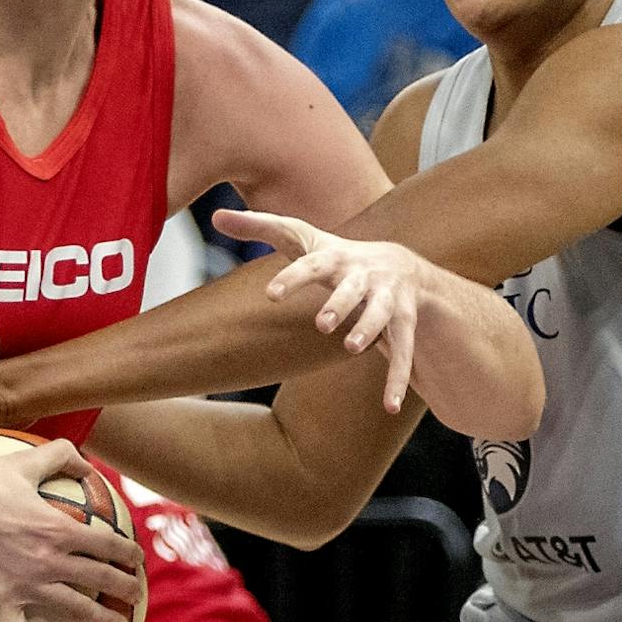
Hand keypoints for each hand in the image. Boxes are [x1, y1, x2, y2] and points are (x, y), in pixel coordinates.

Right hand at [0, 439, 144, 621]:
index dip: (128, 554)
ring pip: (75, 610)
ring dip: (102, 620)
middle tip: (135, 593)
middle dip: (125, 587)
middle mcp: (48, 560)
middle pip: (100, 579)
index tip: (137, 560)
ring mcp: (24, 586)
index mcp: (58, 528)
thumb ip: (61, 456)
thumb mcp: (24, 461)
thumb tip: (86, 465)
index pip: (107, 545)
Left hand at [213, 206, 419, 413]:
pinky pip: (404, 351)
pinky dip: (398, 379)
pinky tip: (389, 406)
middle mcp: (364, 275)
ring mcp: (388, 298)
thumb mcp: (301, 238)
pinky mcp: (406, 322)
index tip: (271, 294)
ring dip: (368, 330)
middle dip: (339, 303)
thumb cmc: (337, 256)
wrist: (402, 265)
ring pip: (382, 315)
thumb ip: (259, 227)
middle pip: (352, 288)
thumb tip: (215, 216)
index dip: (293, 278)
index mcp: (335, 257)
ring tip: (350, 347)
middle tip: (321, 323)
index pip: (311, 264)